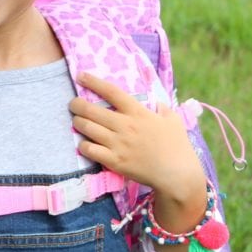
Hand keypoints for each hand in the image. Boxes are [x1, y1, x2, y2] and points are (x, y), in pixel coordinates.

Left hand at [69, 73, 204, 202]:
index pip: (111, 92)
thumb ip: (161, 107)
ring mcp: (118, 144)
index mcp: (138, 113)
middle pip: (91, 109)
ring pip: (86, 128)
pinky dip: (83, 144)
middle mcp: (125, 126)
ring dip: (78, 122)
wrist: (178, 174)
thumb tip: (153, 101)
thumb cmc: (177, 146)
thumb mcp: (173, 119)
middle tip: (73, 104)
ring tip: (77, 121)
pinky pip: (89, 149)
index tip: (81, 76)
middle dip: (76, 104)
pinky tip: (85, 143)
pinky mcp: (114, 161)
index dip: (93, 82)